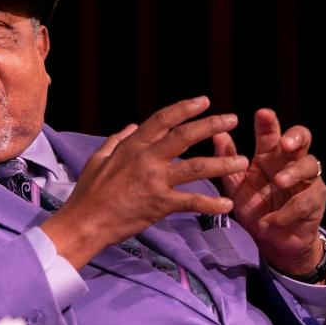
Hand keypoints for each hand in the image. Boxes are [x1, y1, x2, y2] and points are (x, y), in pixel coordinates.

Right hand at [41, 96, 244, 268]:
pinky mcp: (160, 204)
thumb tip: (132, 126)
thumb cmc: (87, 193)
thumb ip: (116, 140)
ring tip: (242, 161)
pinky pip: (192, 202)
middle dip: (212, 125)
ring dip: (223, 163)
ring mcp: (154, 181)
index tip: (204, 101)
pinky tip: (226, 205)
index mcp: (132, 147)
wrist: (84, 223)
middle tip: (233, 119)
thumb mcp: (97, 160)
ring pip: (197, 166)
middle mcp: (146, 159)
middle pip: (185, 136)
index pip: (163, 120)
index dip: (186, 108)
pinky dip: (211, 204)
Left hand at [212, 109, 325, 275]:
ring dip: (294, 173)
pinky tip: (270, 220)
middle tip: (284, 144)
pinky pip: (305, 201)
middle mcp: (290, 164)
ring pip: (310, 166)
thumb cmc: (255, 209)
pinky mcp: (316, 202)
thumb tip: (218, 134)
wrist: (272, 241)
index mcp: (269, 158)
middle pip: (302, 140)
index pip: (271, 135)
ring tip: (279, 181)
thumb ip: (228, 164)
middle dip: (295, 138)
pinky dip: (286, 212)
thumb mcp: (236, 188)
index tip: (262, 113)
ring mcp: (307, 181)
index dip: (269, 123)